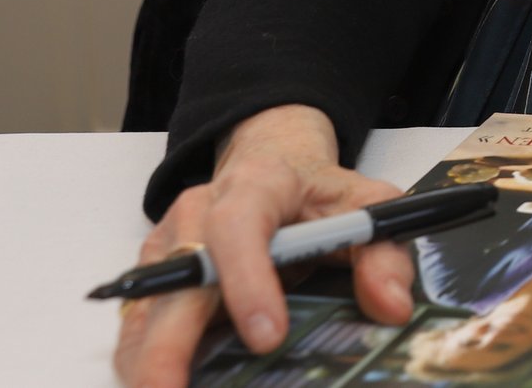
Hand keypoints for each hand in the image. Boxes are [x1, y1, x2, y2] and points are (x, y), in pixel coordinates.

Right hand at [114, 105, 412, 387]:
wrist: (274, 165)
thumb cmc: (317, 193)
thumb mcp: (366, 206)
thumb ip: (383, 253)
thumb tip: (392, 307)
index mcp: (255, 185)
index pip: (239, 226)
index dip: (247, 281)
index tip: (267, 337)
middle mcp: (198, 213)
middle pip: (176, 278)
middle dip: (170, 343)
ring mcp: (168, 245)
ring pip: (146, 306)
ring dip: (145, 359)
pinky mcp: (153, 276)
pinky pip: (139, 323)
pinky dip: (140, 359)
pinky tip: (155, 384)